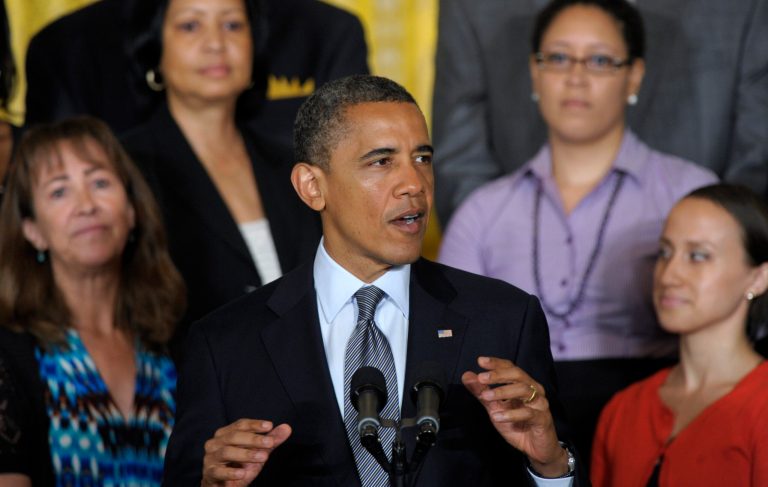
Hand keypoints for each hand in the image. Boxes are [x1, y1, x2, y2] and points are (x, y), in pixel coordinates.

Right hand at [201, 419, 291, 485]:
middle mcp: (215, 443)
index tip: (269, 426)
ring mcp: (210, 458)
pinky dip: (231, 472)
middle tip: (270, 442)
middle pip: (234, 436)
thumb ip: (271, 440)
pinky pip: (218, 472)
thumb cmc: (240, 465)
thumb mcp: (258, 452)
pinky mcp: (209, 474)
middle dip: (253, 439)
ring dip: (246, 454)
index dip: (254, 424)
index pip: (240, 424)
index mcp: (225, 434)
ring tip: (263, 457)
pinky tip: (243, 474)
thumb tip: (287, 427)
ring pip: (226, 452)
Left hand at [462, 356, 568, 477]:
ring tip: (485, 397)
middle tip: (481, 377)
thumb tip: (467, 376)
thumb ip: (482, 392)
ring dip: (502, 392)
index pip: (510, 368)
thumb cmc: (517, 425)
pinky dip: (511, 414)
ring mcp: (539, 404)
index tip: (480, 361)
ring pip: (524, 390)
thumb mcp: (495, 408)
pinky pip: (528, 413)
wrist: (535, 449)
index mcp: (522, 384)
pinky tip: (497, 416)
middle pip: (518, 375)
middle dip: (499, 375)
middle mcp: (533, 390)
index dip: (496, 363)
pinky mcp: (543, 419)